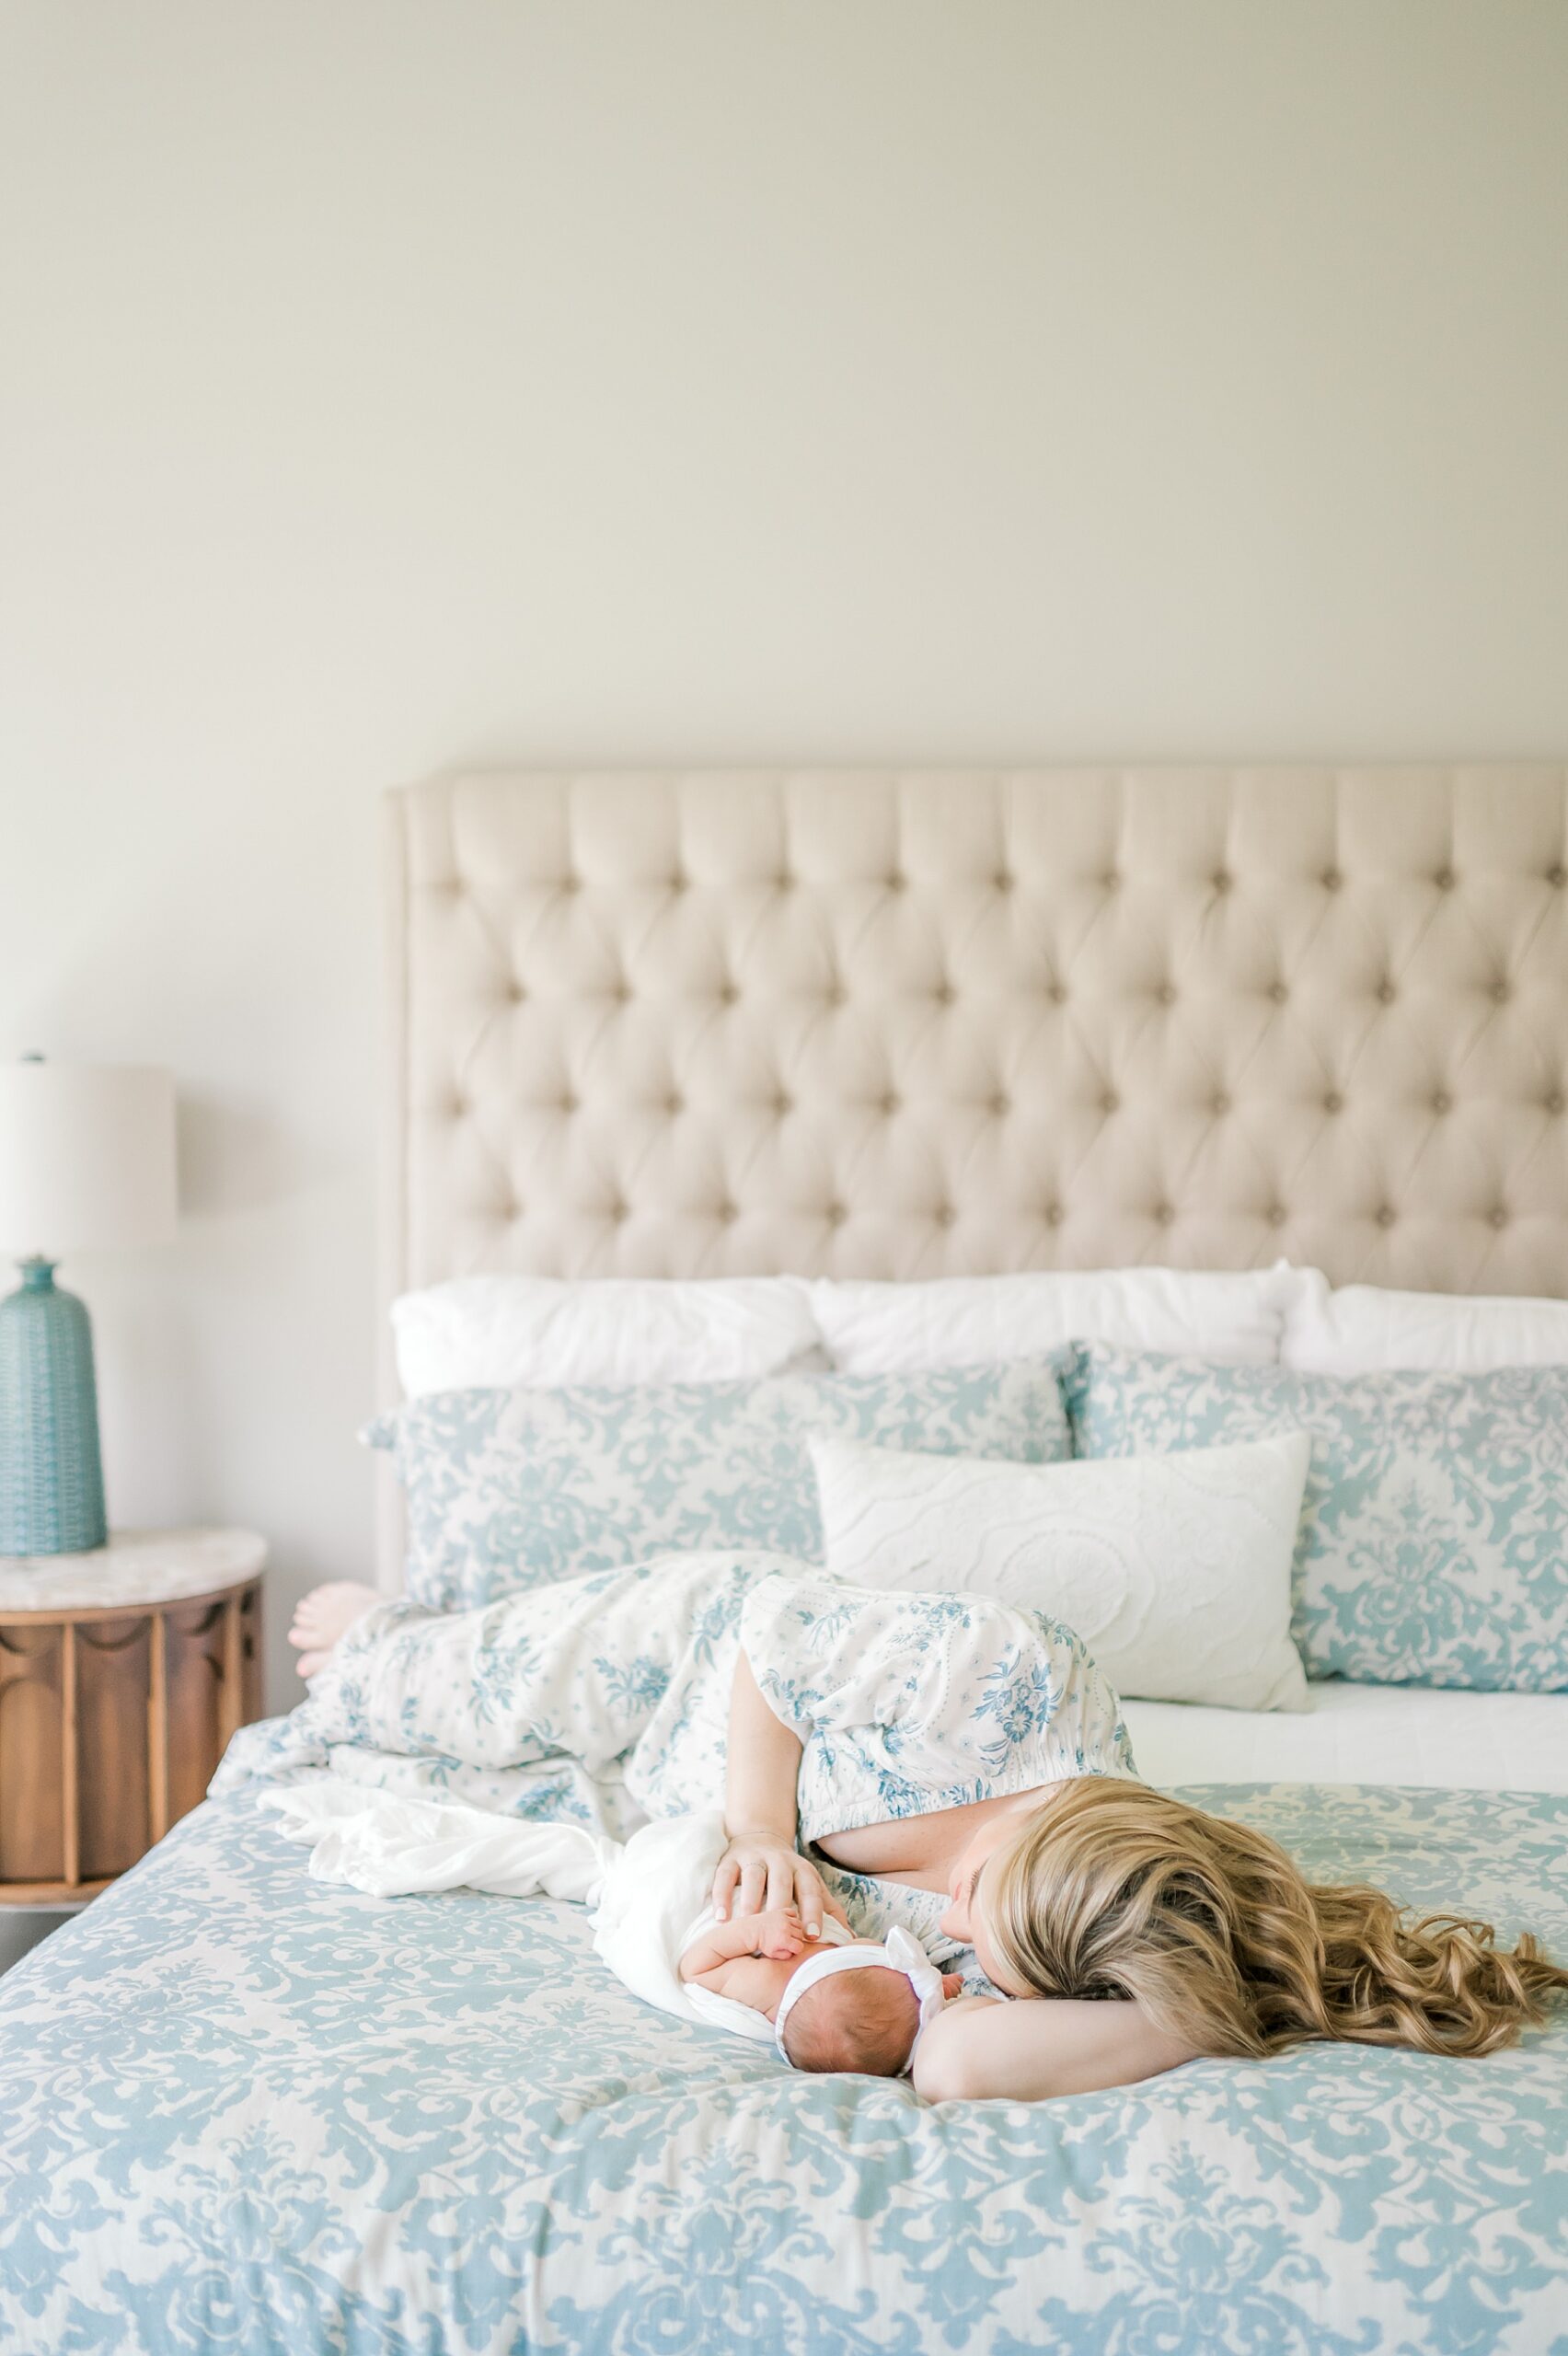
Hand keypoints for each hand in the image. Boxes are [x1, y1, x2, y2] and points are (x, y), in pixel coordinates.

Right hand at [712, 1833, 849, 1938]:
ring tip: (747, 1924)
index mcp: (802, 1871)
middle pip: (781, 1883)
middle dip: (779, 1907)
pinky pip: (725, 1875)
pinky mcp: (730, 1858)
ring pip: (753, 1877)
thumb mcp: (810, 1886)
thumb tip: (849, 1939)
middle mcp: (780, 1861)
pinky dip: (722, 1895)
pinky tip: (721, 1917)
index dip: (812, 1913)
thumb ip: (828, 1910)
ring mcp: (754, 1858)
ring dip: (750, 1900)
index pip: (810, 1891)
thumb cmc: (789, 1875)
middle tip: (776, 1935)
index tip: (812, 1936)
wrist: (759, 1838)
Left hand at [747, 1906, 810, 1961]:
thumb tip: (795, 1950)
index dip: (796, 1949)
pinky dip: (793, 1918)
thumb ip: (787, 1955)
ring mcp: (783, 1918)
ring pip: (799, 1924)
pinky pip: (793, 1913)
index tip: (791, 1949)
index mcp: (783, 1940)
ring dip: (796, 1929)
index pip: (800, 1946)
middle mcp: (785, 1928)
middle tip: (788, 1941)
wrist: (753, 1931)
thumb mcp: (773, 1955)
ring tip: (788, 1933)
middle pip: (800, 1935)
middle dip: (796, 1939)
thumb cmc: (762, 1944)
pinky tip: (788, 1924)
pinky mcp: (781, 1911)